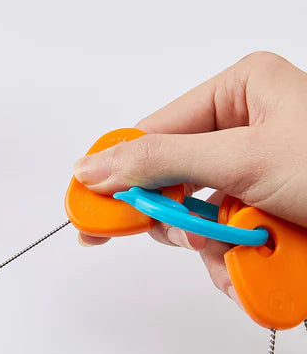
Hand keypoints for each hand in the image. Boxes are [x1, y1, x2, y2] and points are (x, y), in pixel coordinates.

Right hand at [72, 51, 306, 300]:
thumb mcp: (243, 159)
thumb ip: (160, 161)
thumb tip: (95, 167)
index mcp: (239, 91)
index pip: (153, 131)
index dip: (119, 173)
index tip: (91, 210)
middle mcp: (244, 127)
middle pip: (170, 178)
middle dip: (182, 218)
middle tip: (189, 236)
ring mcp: (253, 172)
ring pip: (194, 216)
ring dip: (213, 245)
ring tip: (246, 249)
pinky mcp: (262, 209)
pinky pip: (221, 238)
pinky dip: (231, 260)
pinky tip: (255, 262)